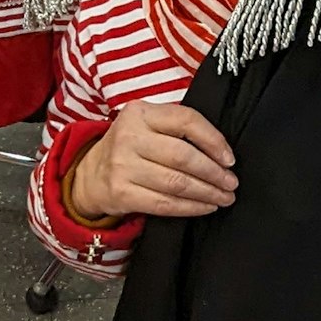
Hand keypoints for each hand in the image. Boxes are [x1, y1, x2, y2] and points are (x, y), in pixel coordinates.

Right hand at [70, 102, 237, 219]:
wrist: (89, 174)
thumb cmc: (130, 147)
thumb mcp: (146, 124)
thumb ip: (176, 127)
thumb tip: (222, 152)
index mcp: (140, 112)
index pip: (187, 120)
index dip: (214, 140)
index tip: (230, 159)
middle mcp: (129, 136)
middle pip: (183, 156)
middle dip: (214, 173)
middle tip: (231, 183)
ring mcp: (123, 166)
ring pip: (176, 183)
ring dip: (207, 193)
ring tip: (224, 197)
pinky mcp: (121, 194)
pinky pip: (164, 204)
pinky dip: (190, 208)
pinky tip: (205, 207)